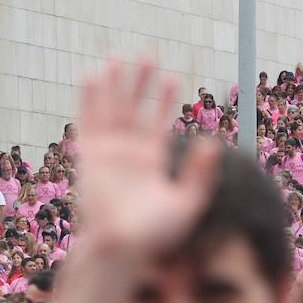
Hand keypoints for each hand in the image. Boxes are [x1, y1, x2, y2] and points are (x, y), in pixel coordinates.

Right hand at [76, 59, 220, 260]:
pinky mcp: (91, 156)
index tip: (171, 78)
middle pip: (134, 109)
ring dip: (114, 85)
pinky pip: (89, 122)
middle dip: (139, 83)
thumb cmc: (155, 235)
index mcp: (151, 163)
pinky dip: (90, 99)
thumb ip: (200, 173)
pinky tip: (93, 76)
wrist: (123, 249)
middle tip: (147, 54)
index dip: (163, 101)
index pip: (157, 123)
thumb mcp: (188, 202)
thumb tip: (212, 143)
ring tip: (117, 56)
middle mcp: (128, 154)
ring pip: (111, 110)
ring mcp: (108, 153)